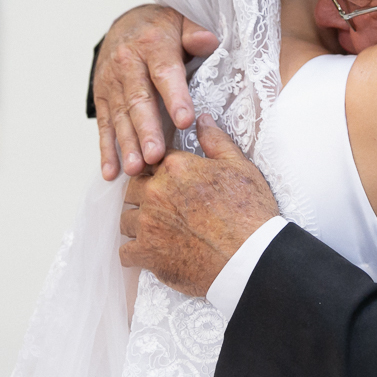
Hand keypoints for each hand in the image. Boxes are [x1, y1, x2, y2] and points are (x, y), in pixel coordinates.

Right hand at [93, 4, 219, 178]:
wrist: (126, 24)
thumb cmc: (162, 29)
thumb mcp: (182, 22)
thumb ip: (195, 33)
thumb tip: (208, 41)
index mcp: (152, 45)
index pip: (165, 73)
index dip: (175, 97)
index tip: (185, 121)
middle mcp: (127, 64)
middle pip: (139, 100)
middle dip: (147, 130)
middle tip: (155, 156)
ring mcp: (111, 82)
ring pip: (121, 116)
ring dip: (127, 145)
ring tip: (136, 169)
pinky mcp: (102, 97)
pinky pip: (104, 125)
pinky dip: (107, 150)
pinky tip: (112, 171)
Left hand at [119, 114, 278, 296]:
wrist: (251, 256)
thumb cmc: (249, 213)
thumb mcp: (239, 166)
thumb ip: (215, 140)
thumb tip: (202, 120)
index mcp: (175, 168)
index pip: (152, 160)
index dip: (159, 169)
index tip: (168, 180)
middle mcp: (156, 193)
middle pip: (132, 187)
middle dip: (144, 194)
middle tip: (163, 205)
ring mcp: (148, 224)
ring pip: (126, 220)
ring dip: (138, 223)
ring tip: (157, 229)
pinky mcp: (147, 254)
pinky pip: (125, 252)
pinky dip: (135, 253)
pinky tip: (150, 252)